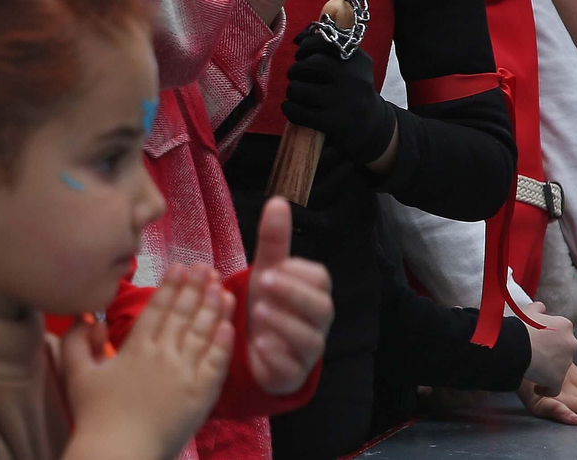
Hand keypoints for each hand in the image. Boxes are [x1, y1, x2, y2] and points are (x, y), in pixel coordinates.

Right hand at [63, 265, 234, 459]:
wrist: (118, 455)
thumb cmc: (94, 417)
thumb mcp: (76, 374)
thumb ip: (77, 341)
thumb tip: (89, 317)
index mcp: (136, 348)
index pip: (158, 308)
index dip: (171, 285)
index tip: (181, 266)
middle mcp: (164, 356)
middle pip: (184, 314)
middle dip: (196, 287)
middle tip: (205, 266)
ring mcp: (185, 376)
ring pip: (203, 334)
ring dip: (214, 308)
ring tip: (222, 287)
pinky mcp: (201, 397)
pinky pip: (216, 364)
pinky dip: (223, 343)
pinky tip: (228, 326)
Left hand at [246, 198, 333, 394]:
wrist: (254, 346)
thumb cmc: (267, 302)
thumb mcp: (267, 270)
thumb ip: (273, 240)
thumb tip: (277, 201)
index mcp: (314, 293)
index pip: (320, 279)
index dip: (298, 273)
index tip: (273, 267)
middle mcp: (317, 322)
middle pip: (322, 308)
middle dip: (293, 294)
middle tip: (264, 283)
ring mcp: (308, 351)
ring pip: (310, 340)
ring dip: (284, 324)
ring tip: (258, 312)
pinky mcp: (292, 374)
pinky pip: (292, 368)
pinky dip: (276, 356)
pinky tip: (259, 344)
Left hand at [281, 29, 396, 166]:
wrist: (373, 127)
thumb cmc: (353, 91)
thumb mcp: (351, 67)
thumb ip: (328, 48)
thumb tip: (297, 38)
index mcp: (358, 59)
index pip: (325, 41)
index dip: (306, 45)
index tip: (301, 54)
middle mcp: (354, 77)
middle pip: (310, 64)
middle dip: (296, 69)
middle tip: (295, 75)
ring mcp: (344, 101)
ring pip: (299, 88)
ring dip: (291, 90)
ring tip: (296, 93)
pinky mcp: (333, 122)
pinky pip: (298, 111)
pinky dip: (289, 109)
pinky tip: (292, 108)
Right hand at [520, 303, 576, 394]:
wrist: (516, 344)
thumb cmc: (521, 326)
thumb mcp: (529, 311)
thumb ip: (538, 309)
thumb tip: (541, 307)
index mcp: (565, 326)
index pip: (561, 333)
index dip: (549, 337)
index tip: (539, 339)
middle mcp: (571, 343)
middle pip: (563, 350)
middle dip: (552, 353)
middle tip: (535, 353)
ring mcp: (566, 363)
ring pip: (559, 368)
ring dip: (548, 368)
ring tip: (532, 367)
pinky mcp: (557, 379)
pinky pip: (553, 387)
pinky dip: (546, 388)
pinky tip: (537, 388)